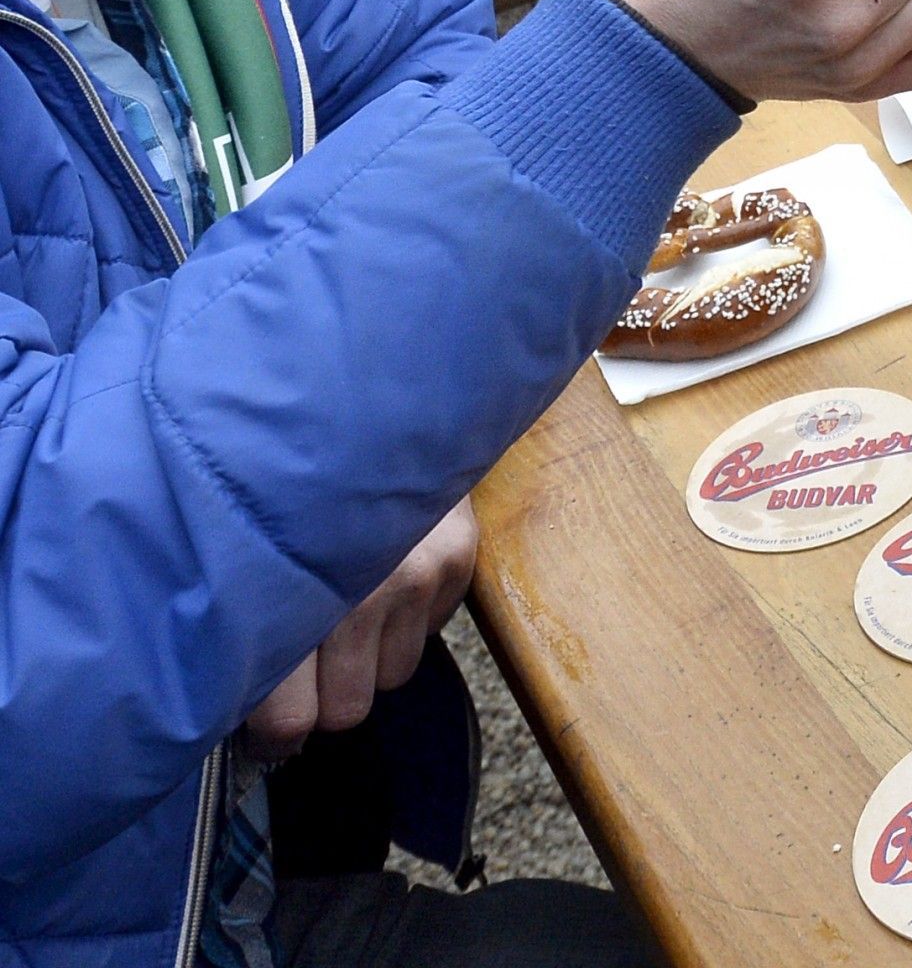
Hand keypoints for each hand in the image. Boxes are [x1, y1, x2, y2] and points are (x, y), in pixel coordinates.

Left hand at [241, 501, 478, 762]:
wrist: (367, 402)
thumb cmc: (285, 485)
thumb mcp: (243, 551)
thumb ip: (243, 627)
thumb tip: (230, 712)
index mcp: (293, 598)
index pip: (293, 720)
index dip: (276, 733)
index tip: (268, 723)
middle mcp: (361, 592)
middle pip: (347, 710)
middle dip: (325, 697)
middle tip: (307, 666)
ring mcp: (417, 575)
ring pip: (392, 677)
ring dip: (369, 657)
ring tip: (348, 607)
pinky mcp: (458, 558)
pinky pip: (429, 632)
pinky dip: (407, 618)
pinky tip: (386, 574)